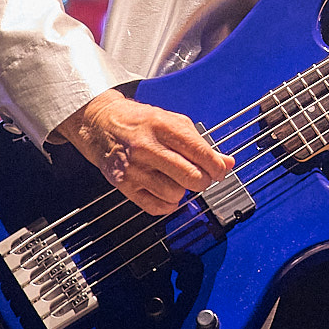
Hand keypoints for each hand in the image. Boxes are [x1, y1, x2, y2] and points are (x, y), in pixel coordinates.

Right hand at [56, 90, 234, 215]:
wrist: (101, 123)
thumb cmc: (140, 122)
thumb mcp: (173, 122)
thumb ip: (201, 143)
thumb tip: (227, 162)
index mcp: (164, 127)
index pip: (202, 153)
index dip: (217, 167)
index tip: (219, 171)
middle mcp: (148, 147)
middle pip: (192, 177)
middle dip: (203, 181)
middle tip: (201, 177)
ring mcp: (134, 167)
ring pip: (176, 194)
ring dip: (182, 192)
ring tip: (176, 180)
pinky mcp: (123, 184)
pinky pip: (156, 207)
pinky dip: (167, 204)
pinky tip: (166, 191)